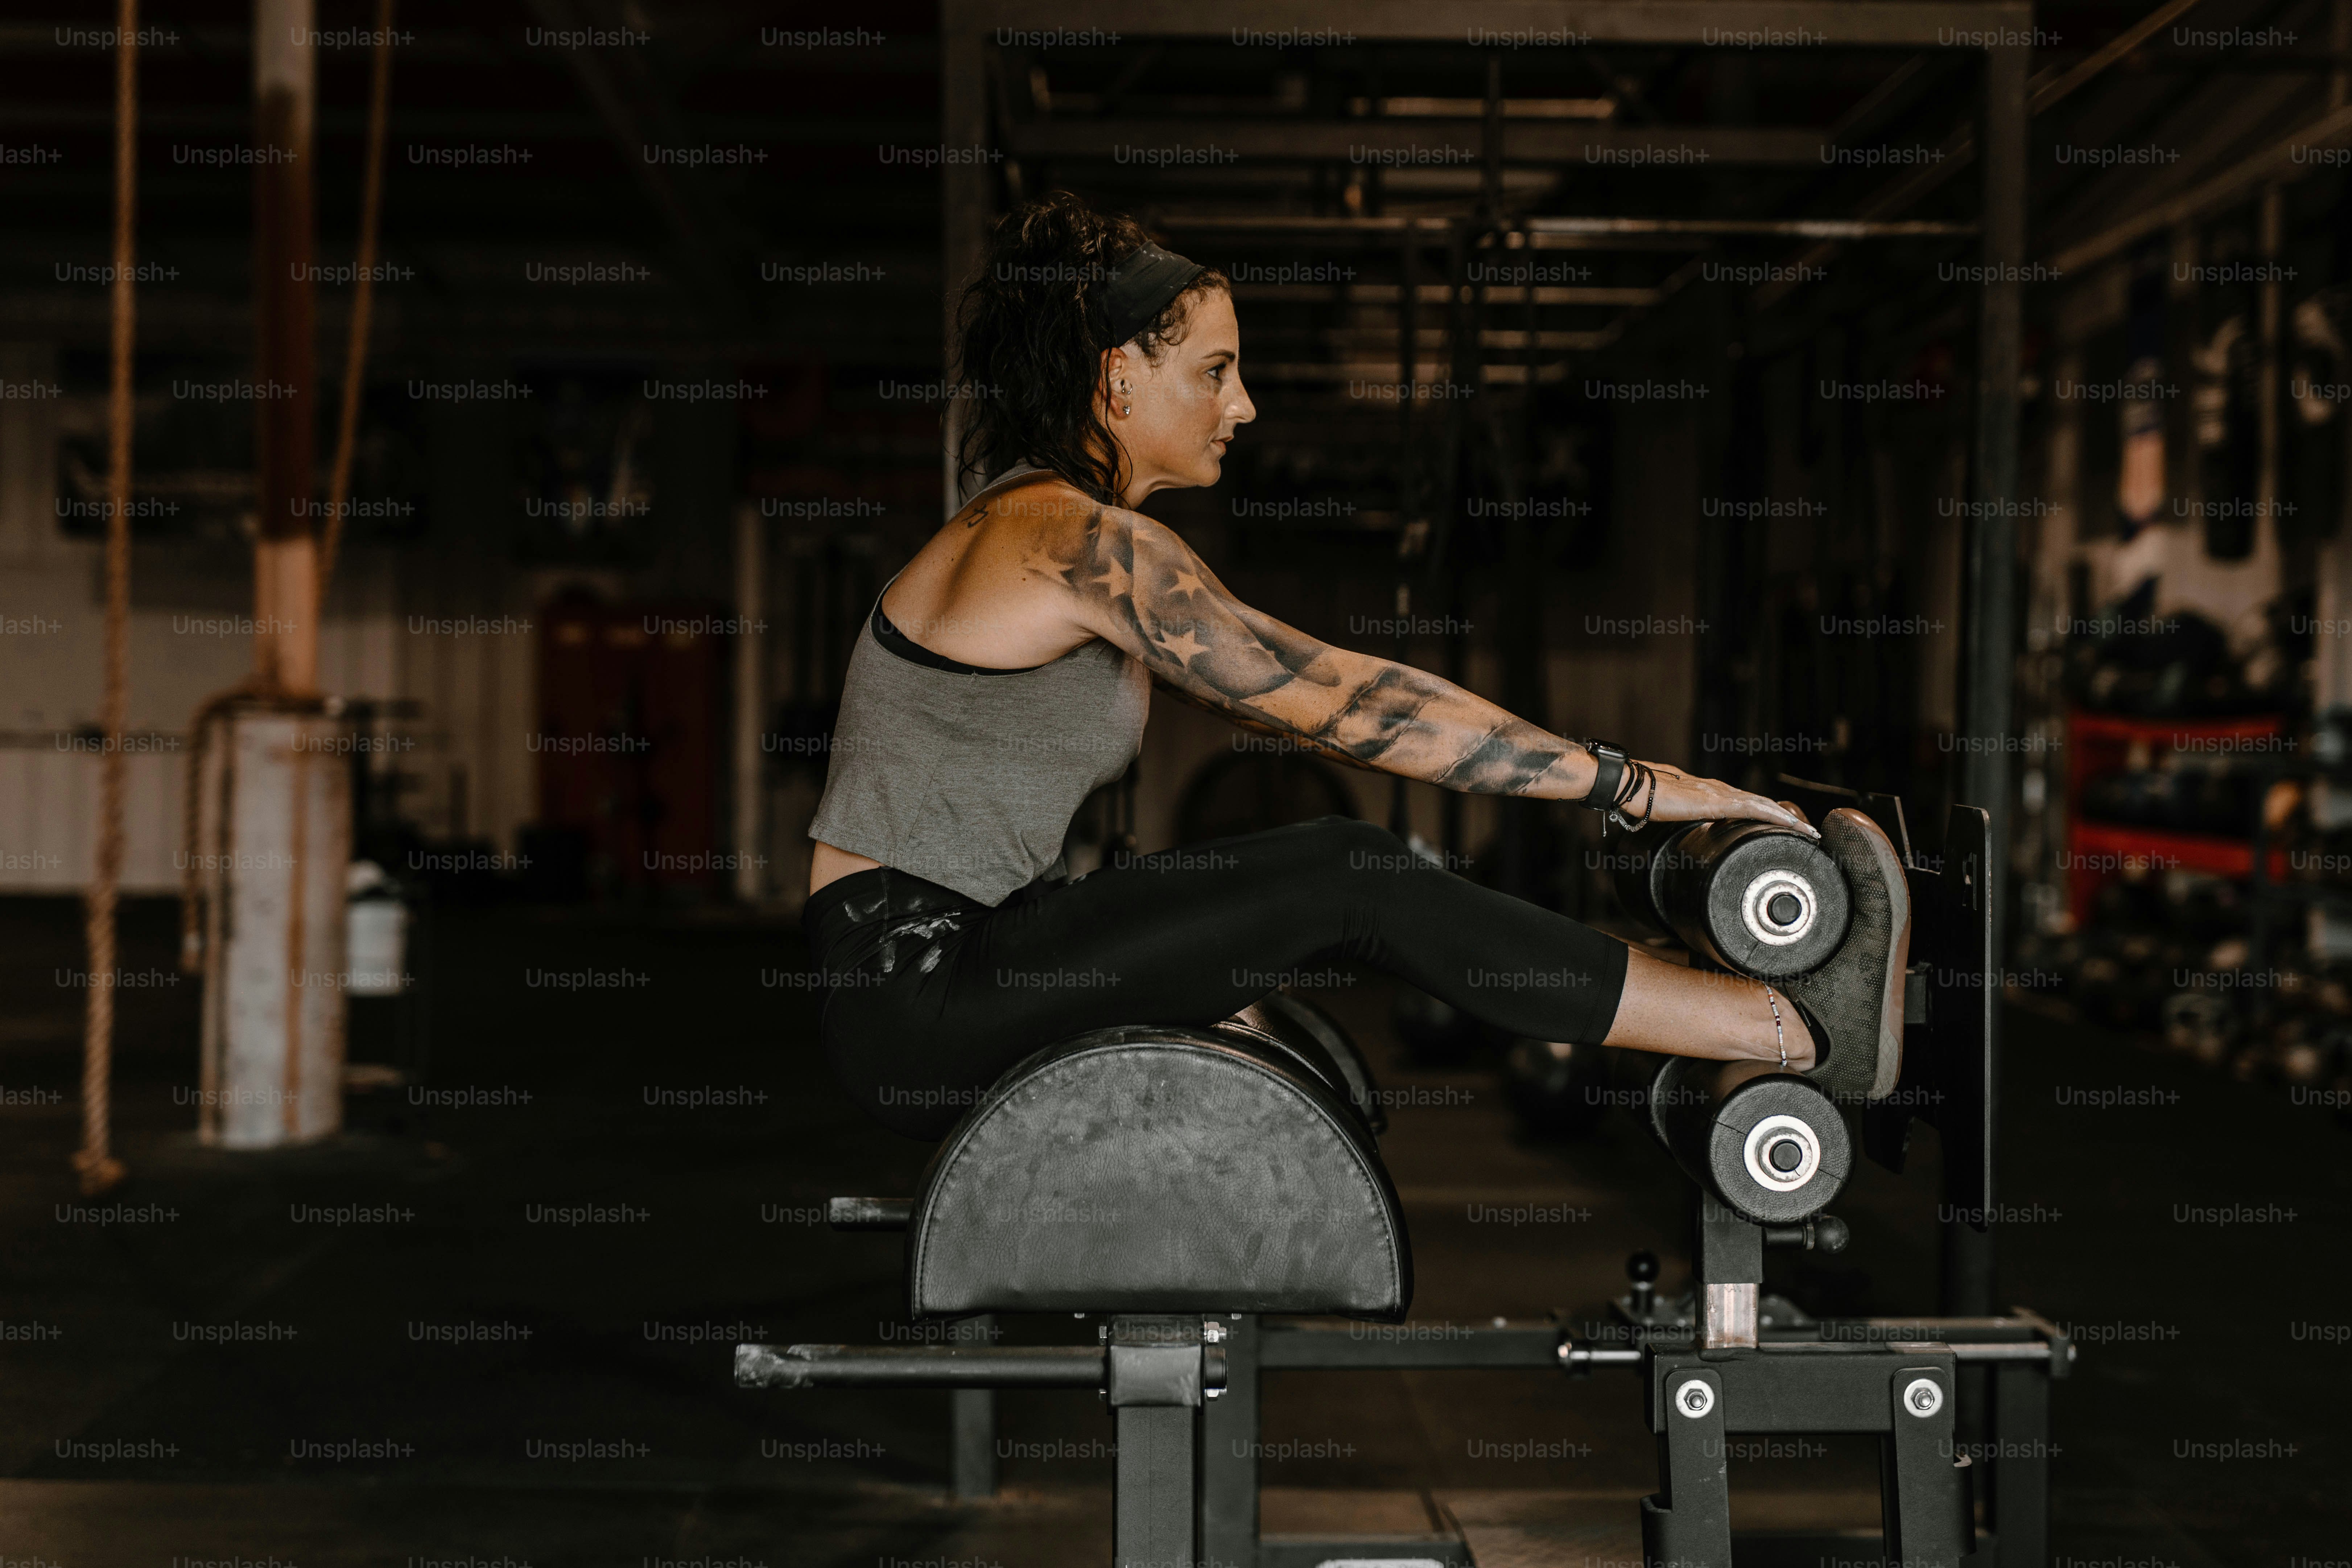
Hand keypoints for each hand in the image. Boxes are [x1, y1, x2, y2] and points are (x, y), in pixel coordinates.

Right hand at [1631, 763, 1819, 839]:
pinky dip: (1774, 816)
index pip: (1743, 802)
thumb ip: (1682, 814)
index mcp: (1707, 792)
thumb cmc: (1643, 797)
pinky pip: (1752, 809)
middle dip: (1783, 816)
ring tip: (1805, 829)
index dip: (1764, 812)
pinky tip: (1789, 824)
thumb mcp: (1668, 810)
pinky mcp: (1716, 801)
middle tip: (1805, 829)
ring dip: (1785, 817)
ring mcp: (1718, 793)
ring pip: (1761, 804)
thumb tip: (1683, 823)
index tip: (1780, 825)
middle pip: (1759, 802)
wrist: (1633, 786)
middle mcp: (1717, 789)